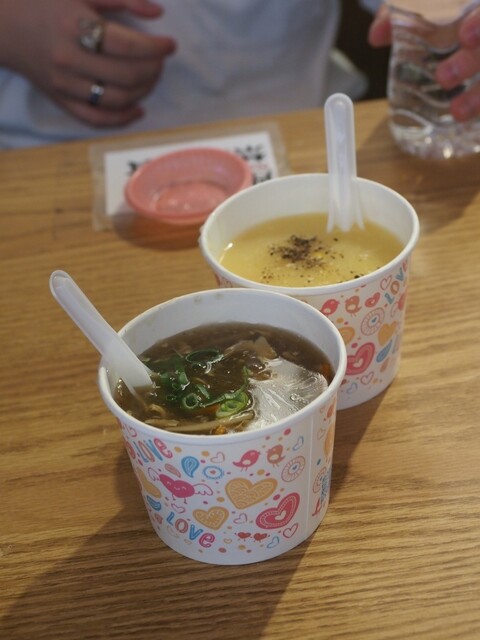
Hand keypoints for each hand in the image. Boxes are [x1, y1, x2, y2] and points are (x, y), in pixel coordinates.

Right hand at [0, 0, 175, 126]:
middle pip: (127, 76)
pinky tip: (138, 109)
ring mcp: (64, 84)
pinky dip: (122, 118)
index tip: (170, 45)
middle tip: (160, 61)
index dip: (156, 47)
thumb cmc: (43, 1)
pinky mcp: (61, 100)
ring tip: (151, 78)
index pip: (128, 45)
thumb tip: (158, 12)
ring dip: (143, 92)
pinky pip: (96, 118)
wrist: (3, 24)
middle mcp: (69, 59)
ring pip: (116, 100)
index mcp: (75, 26)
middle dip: (153, 70)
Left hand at [368, 5, 479, 121]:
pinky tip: (468, 122)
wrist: (463, 28)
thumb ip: (400, 15)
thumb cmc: (444, 16)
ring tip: (458, 113)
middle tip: (443, 77)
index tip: (465, 36)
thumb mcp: (425, 8)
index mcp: (475, 9)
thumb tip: (376, 36)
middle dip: (471, 63)